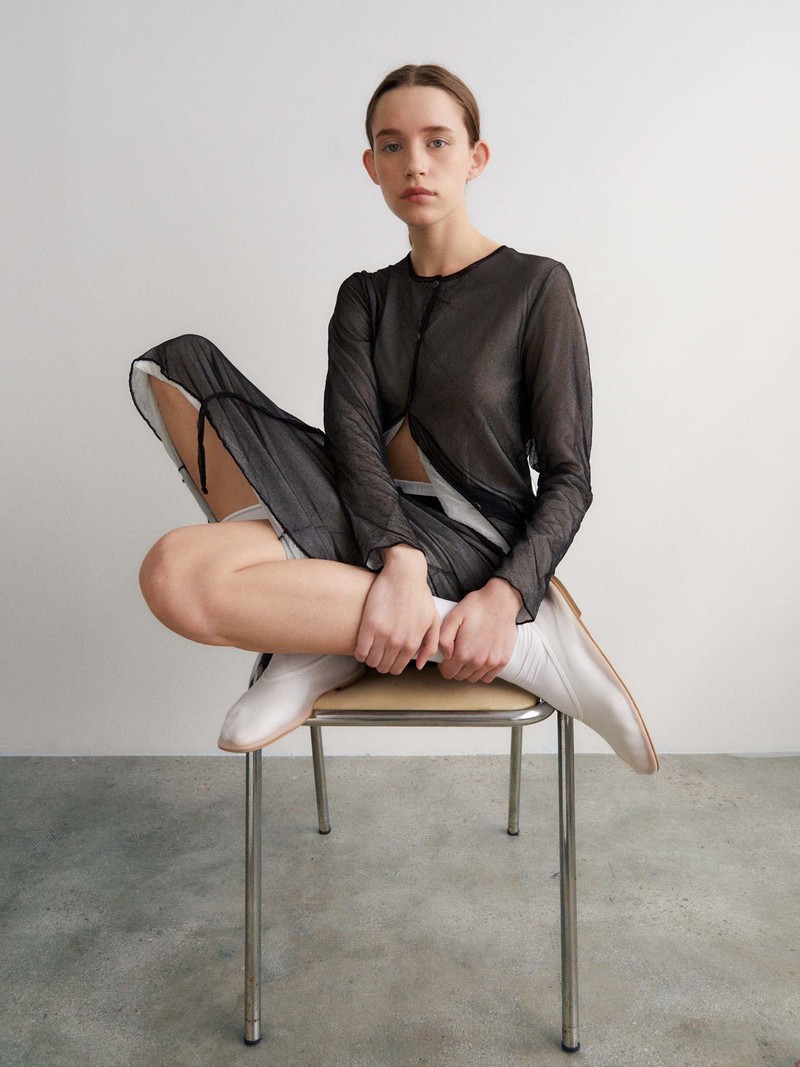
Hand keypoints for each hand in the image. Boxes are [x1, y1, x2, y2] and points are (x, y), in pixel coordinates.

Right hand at [355, 545, 440, 674]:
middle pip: (383, 667)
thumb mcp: (432, 621)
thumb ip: (430, 645)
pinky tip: (362, 646)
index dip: (391, 665)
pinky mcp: (368, 626)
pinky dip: (360, 653)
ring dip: (370, 658)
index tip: (387, 657)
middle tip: (379, 653)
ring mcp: (382, 635)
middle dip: (380, 663)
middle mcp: (398, 642)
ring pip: (371, 662)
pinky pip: (360, 652)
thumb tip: (418, 664)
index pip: (397, 668)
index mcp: (412, 643)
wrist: (404, 575)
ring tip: (370, 649)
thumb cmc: (419, 595)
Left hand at [437, 578, 522, 682]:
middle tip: (458, 652)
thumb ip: (443, 639)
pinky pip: (488, 677)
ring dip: (469, 670)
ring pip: (474, 678)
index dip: (445, 665)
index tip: (447, 657)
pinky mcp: (503, 660)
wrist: (500, 601)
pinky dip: (483, 672)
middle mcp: (478, 661)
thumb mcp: (453, 618)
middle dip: (456, 667)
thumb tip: (445, 656)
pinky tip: (481, 658)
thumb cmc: (476, 607)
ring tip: (470, 654)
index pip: (448, 673)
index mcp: (464, 653)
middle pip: (460, 676)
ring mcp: (492, 662)